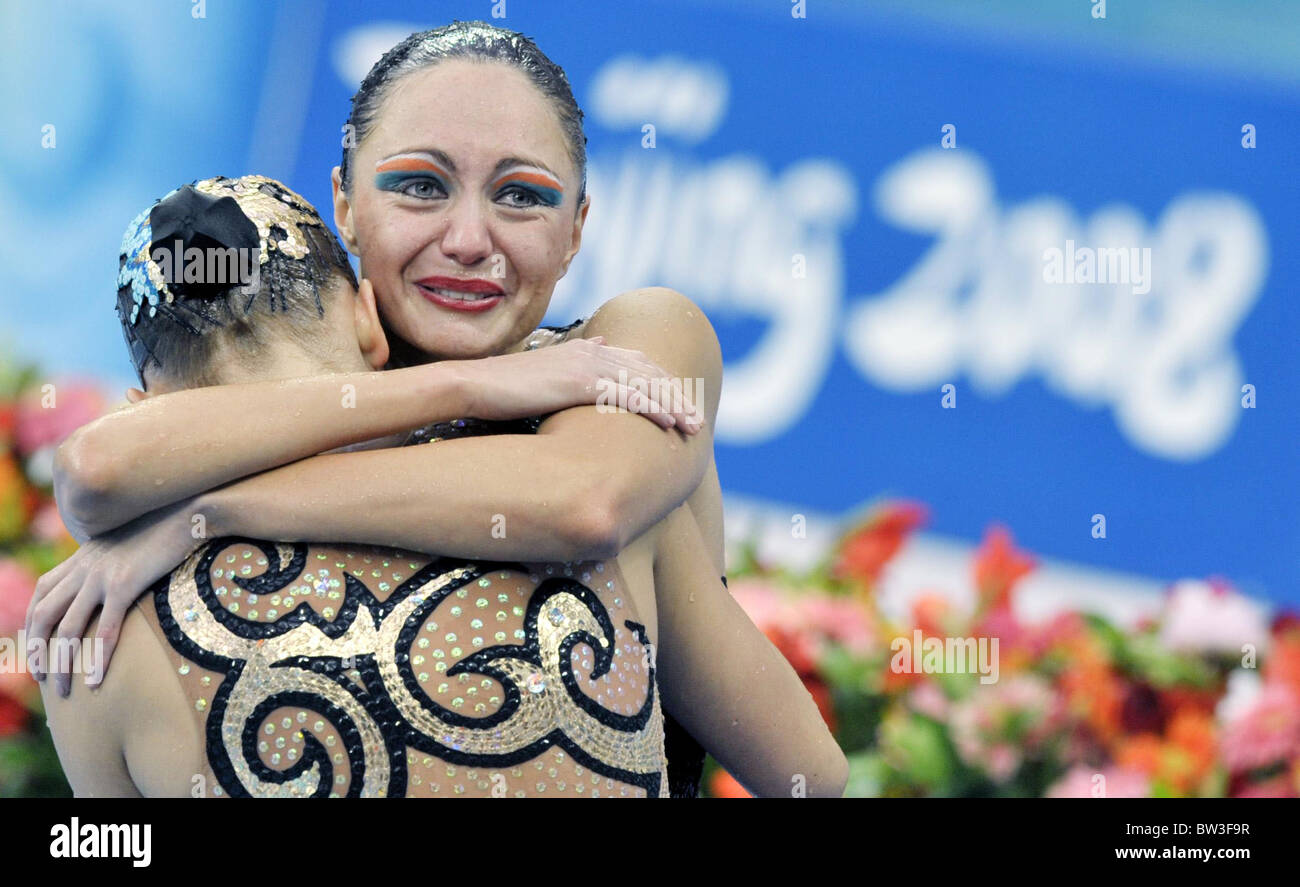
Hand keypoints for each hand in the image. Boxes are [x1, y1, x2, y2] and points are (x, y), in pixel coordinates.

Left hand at [24, 497, 208, 695]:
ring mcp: (101, 576)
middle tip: (43, 679)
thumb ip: (115, 561)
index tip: (38, 650)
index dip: (33, 625)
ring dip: (61, 663)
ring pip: (67, 628)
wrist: (188, 512)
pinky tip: (96, 680)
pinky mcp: (124, 584)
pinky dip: (97, 658)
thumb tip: (119, 582)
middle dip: (37, 650)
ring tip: (65, 691)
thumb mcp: (130, 543)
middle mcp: (83, 567)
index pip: (41, 594)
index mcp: (82, 557)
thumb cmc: (168, 528)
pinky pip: (104, 629)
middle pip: (44, 615)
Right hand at [458, 336, 703, 432]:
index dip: (660, 382)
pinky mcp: (581, 383)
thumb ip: (574, 360)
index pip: (634, 362)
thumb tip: (599, 346)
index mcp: (584, 350)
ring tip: (693, 426)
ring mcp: (587, 365)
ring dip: (673, 405)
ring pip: (645, 384)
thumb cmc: (502, 387)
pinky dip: (653, 409)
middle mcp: (591, 352)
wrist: (474, 384)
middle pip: (647, 372)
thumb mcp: (544, 370)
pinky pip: (628, 396)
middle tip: (696, 418)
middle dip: (676, 395)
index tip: (679, 401)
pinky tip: (669, 424)